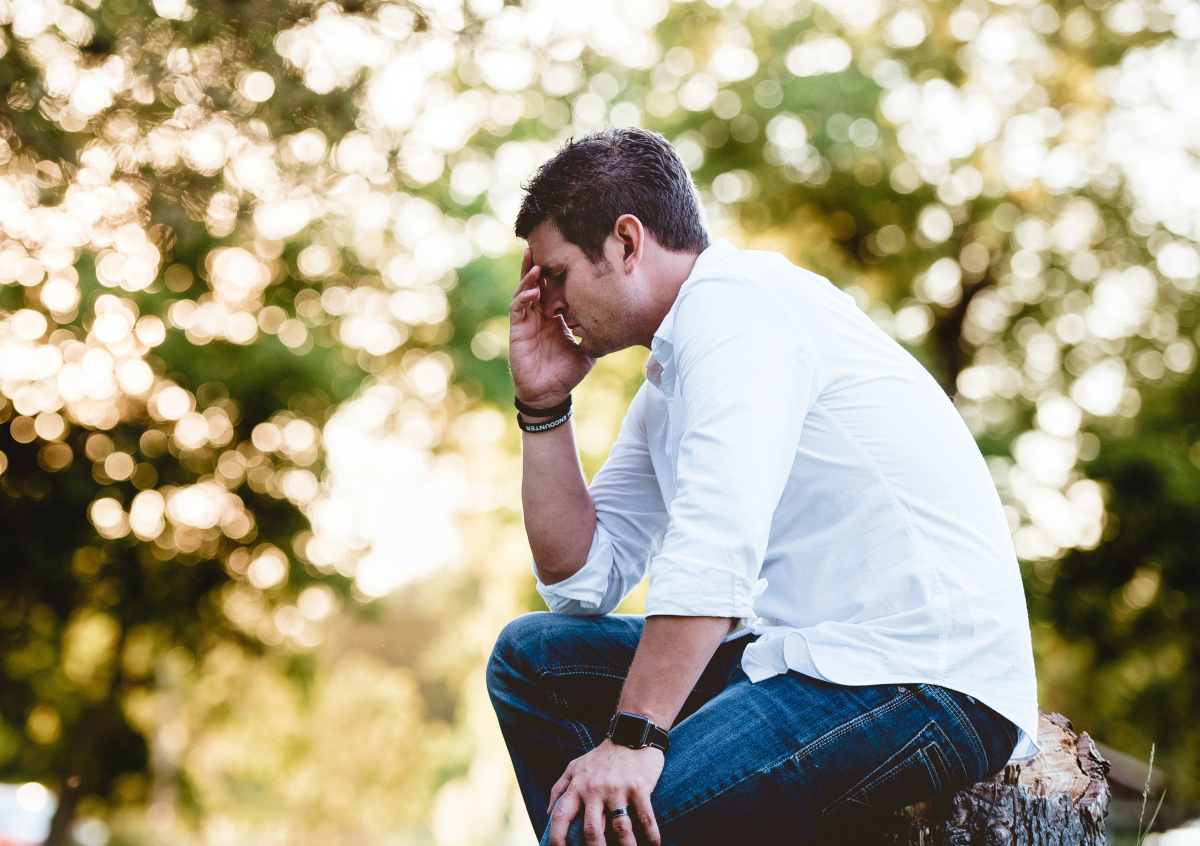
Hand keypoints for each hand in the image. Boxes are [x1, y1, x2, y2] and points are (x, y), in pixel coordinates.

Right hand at [509, 247, 594, 408]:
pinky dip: (524, 297)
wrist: (549, 394)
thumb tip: (617, 323)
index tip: (567, 255)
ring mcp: (527, 321)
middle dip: (538, 264)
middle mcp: (540, 315)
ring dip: (528, 276)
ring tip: (535, 262)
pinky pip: (518, 308)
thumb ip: (596, 335)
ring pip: (524, 291)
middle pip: (537, 283)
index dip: (558, 273)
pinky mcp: (518, 330)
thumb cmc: (566, 373)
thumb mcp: (588, 351)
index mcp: (556, 316)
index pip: (555, 288)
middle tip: (542, 244)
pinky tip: (532, 291)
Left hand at [546, 739, 662, 845]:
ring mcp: (618, 789)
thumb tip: (548, 813)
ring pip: (620, 829)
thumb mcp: (575, 766)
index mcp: (577, 786)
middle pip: (592, 830)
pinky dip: (651, 835)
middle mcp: (595, 789)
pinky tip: (654, 845)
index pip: (560, 817)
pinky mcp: (639, 787)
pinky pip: (645, 817)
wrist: (631, 733)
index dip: (556, 839)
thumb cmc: (602, 755)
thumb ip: (559, 788)